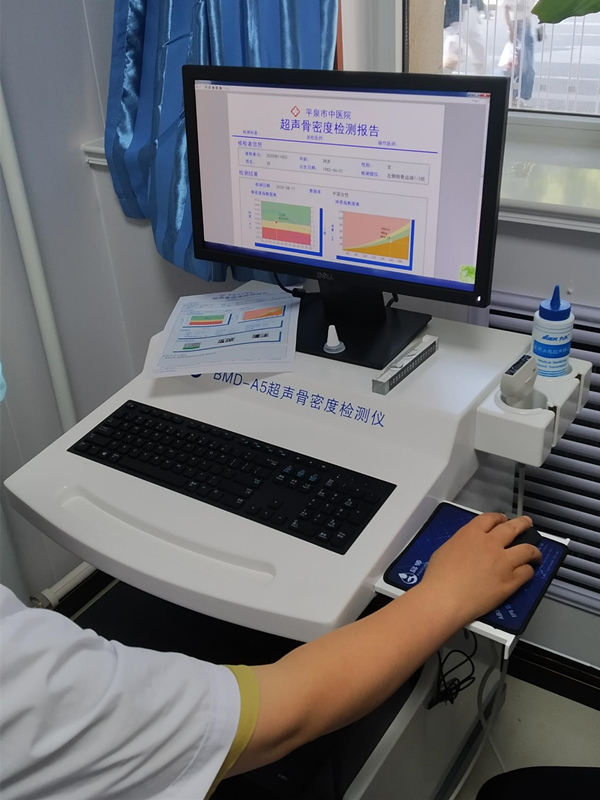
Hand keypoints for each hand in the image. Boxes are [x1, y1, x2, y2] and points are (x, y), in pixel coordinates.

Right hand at [418, 513, 540, 627]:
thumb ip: (460, 543)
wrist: (445, 598)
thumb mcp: (444, 549)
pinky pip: (527, 572)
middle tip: (527, 524)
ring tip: (535, 552)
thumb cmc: (438, 578)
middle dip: (523, 524)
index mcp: (471, 533)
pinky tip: (527, 572)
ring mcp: (503, 561)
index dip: (500, 518)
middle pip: (514, 528)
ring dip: (534, 550)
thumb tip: (466, 547)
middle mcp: (490, 543)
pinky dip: (528, 570)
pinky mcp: (510, 581)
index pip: (491, 518)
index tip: (503, 520)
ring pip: (527, 549)